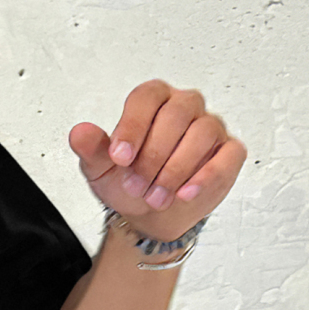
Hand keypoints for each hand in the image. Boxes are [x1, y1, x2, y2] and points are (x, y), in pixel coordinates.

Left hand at [68, 80, 246, 238]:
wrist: (149, 211)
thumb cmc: (127, 180)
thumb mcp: (101, 168)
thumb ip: (92, 149)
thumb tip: (80, 133)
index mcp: (152, 100)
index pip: (146, 97)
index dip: (133, 127)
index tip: (120, 158)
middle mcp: (184, 106)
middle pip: (175, 115)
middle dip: (153, 156)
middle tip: (135, 186)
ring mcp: (210, 127)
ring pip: (202, 133)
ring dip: (175, 169)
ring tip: (155, 197)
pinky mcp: (228, 152)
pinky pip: (227, 156)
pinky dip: (207, 176)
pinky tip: (185, 194)